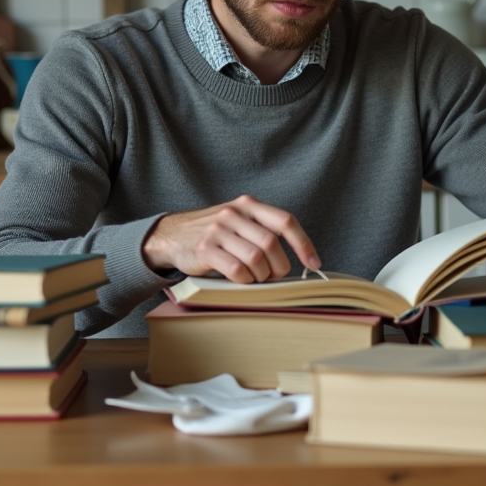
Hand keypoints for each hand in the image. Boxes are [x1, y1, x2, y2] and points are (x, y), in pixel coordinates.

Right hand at [142, 194, 320, 283]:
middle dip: (277, 267)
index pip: (285, 221)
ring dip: (260, 276)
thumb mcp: (238, 221)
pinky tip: (240, 280)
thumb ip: (262, 230)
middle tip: (272, 277)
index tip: (313, 264)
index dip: (303, 244)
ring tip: (254, 278)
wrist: (172, 234)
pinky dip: (244, 280)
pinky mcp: (204, 249)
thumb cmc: (213, 233)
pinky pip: (236, 269)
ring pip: (255, 259)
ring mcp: (218, 230)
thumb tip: (297, 258)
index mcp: (248, 205)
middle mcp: (234, 213)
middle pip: (271, 244)